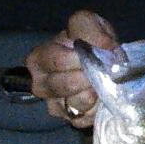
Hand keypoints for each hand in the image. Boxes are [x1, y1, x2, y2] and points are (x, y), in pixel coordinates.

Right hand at [26, 9, 117, 126]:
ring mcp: (53, 105)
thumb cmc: (88, 42)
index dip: (81, 57)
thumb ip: (91, 28)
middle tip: (103, 69)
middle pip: (66, 84)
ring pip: (77, 103)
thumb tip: (105, 46)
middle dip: (90, 75)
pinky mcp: (70, 120)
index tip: (97, 52)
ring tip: (101, 81)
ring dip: (95, 92)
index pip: (58, 61)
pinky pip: (86, 117)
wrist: (98, 62)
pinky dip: (98, 108)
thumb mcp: (89, 24)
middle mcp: (40, 84)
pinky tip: (100, 97)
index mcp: (38, 58)